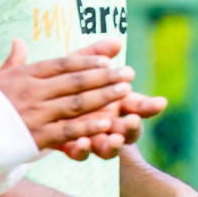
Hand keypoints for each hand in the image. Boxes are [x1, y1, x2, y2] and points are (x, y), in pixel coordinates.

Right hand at [0, 38, 133, 151]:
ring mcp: (35, 114)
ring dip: (104, 96)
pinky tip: (107, 122)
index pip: (61, 64)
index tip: (109, 58)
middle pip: (74, 81)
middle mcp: (31, 92)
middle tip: (129, 71)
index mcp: (23, 75)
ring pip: (76, 102)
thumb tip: (19, 41)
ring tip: (126, 90)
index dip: (87, 60)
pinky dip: (88, 125)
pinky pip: (67, 129)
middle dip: (104, 76)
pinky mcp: (35, 136)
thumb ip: (13, 61)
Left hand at [61, 41, 166, 158]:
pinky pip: (80, 154)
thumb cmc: (65, 83)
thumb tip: (116, 42)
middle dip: (131, 127)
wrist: (37, 105)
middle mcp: (108, 123)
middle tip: (131, 120)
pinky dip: (83, 150)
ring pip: (109, 148)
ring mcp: (92, 138)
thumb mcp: (78, 66)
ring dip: (113, 145)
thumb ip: (96, 56)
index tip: (160, 102)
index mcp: (116, 104)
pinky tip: (81, 142)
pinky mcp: (72, 149)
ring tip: (112, 138)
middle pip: (127, 130)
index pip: (138, 106)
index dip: (150, 106)